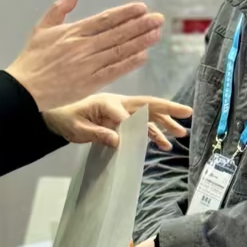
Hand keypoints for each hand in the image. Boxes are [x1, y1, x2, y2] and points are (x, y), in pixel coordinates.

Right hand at [6, 0, 163, 111]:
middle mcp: (83, 46)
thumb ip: (60, 8)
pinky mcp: (89, 83)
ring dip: (140, 42)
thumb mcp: (42, 28)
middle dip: (140, 25)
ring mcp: (88, 65)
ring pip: (119, 50)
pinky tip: (143, 56)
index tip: (142, 8)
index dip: (125, 13)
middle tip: (158, 19)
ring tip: (156, 34)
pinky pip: (114, 71)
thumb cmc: (32, 58)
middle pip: (117, 33)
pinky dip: (129, 63)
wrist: (24, 88)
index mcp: (73, 31)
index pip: (105, 19)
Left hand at [43, 93, 190, 149]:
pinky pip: (141, 125)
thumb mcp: (78, 129)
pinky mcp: (122, 120)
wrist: (59, 116)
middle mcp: (118, 103)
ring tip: (181, 133)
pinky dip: (154, 133)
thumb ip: (98, 134)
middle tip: (188, 112)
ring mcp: (121, 110)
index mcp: (106, 102)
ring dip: (165, 123)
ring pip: (148, 115)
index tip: (142, 138)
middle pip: (146, 104)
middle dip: (168, 109)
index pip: (124, 112)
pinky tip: (163, 143)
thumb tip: (118, 140)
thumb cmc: (66, 119)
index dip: (133, 124)